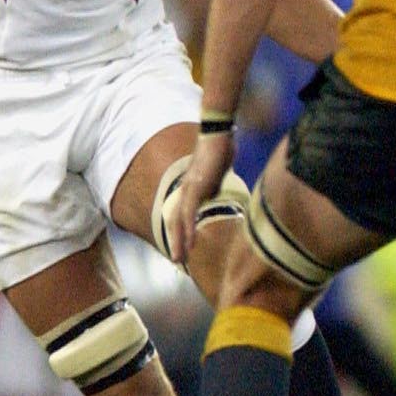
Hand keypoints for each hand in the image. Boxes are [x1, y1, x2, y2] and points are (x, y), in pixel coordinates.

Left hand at [169, 131, 237, 265]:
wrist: (216, 134)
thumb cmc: (219, 150)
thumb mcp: (217, 174)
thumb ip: (213, 187)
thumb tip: (213, 196)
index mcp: (190, 189)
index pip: (182, 215)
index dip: (181, 233)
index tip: (184, 248)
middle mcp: (185, 191)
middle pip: (176, 221)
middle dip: (176, 242)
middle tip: (176, 261)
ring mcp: (189, 189)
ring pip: (179, 220)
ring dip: (179, 240)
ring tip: (179, 257)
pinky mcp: (196, 187)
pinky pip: (190, 212)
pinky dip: (188, 227)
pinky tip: (189, 240)